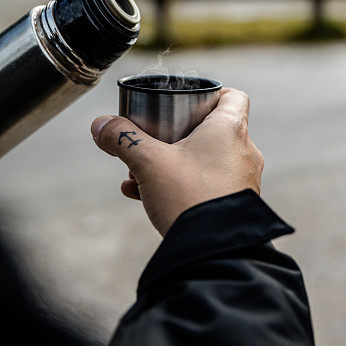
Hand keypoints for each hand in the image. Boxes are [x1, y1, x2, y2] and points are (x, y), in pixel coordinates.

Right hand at [91, 88, 263, 236]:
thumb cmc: (187, 197)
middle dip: (177, 136)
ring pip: (207, 161)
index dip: (212, 94)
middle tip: (151, 144)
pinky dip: (182, 185)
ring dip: (173, 163)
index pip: (233, 96)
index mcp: (230, 130)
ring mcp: (243, 180)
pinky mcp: (238, 204)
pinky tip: (144, 196)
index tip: (188, 103)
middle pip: (213, 130)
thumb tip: (100, 125)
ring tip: (139, 175)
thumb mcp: (148, 163)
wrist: (212, 252)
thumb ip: (122, 138)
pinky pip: (209, 186)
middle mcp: (244, 152)